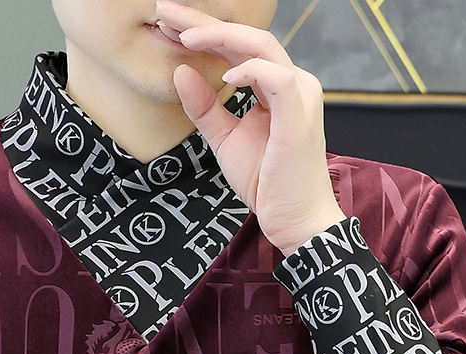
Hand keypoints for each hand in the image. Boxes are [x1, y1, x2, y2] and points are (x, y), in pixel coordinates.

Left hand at [157, 0, 346, 255]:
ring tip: (185, 36)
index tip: (168, 25)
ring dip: (221, 36)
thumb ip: (205, 108)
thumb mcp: (225, 140)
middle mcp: (291, 83)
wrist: (294, 221)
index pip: (237, 47)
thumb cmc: (266, 183)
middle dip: (204, 22)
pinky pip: (277, 78)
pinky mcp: (299, 115)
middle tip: (166, 13)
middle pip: (247, 36)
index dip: (203, 32)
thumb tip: (179, 72)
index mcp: (275, 86)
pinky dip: (250, 71)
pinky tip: (224, 74)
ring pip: (261, 46)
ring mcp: (299, 96)